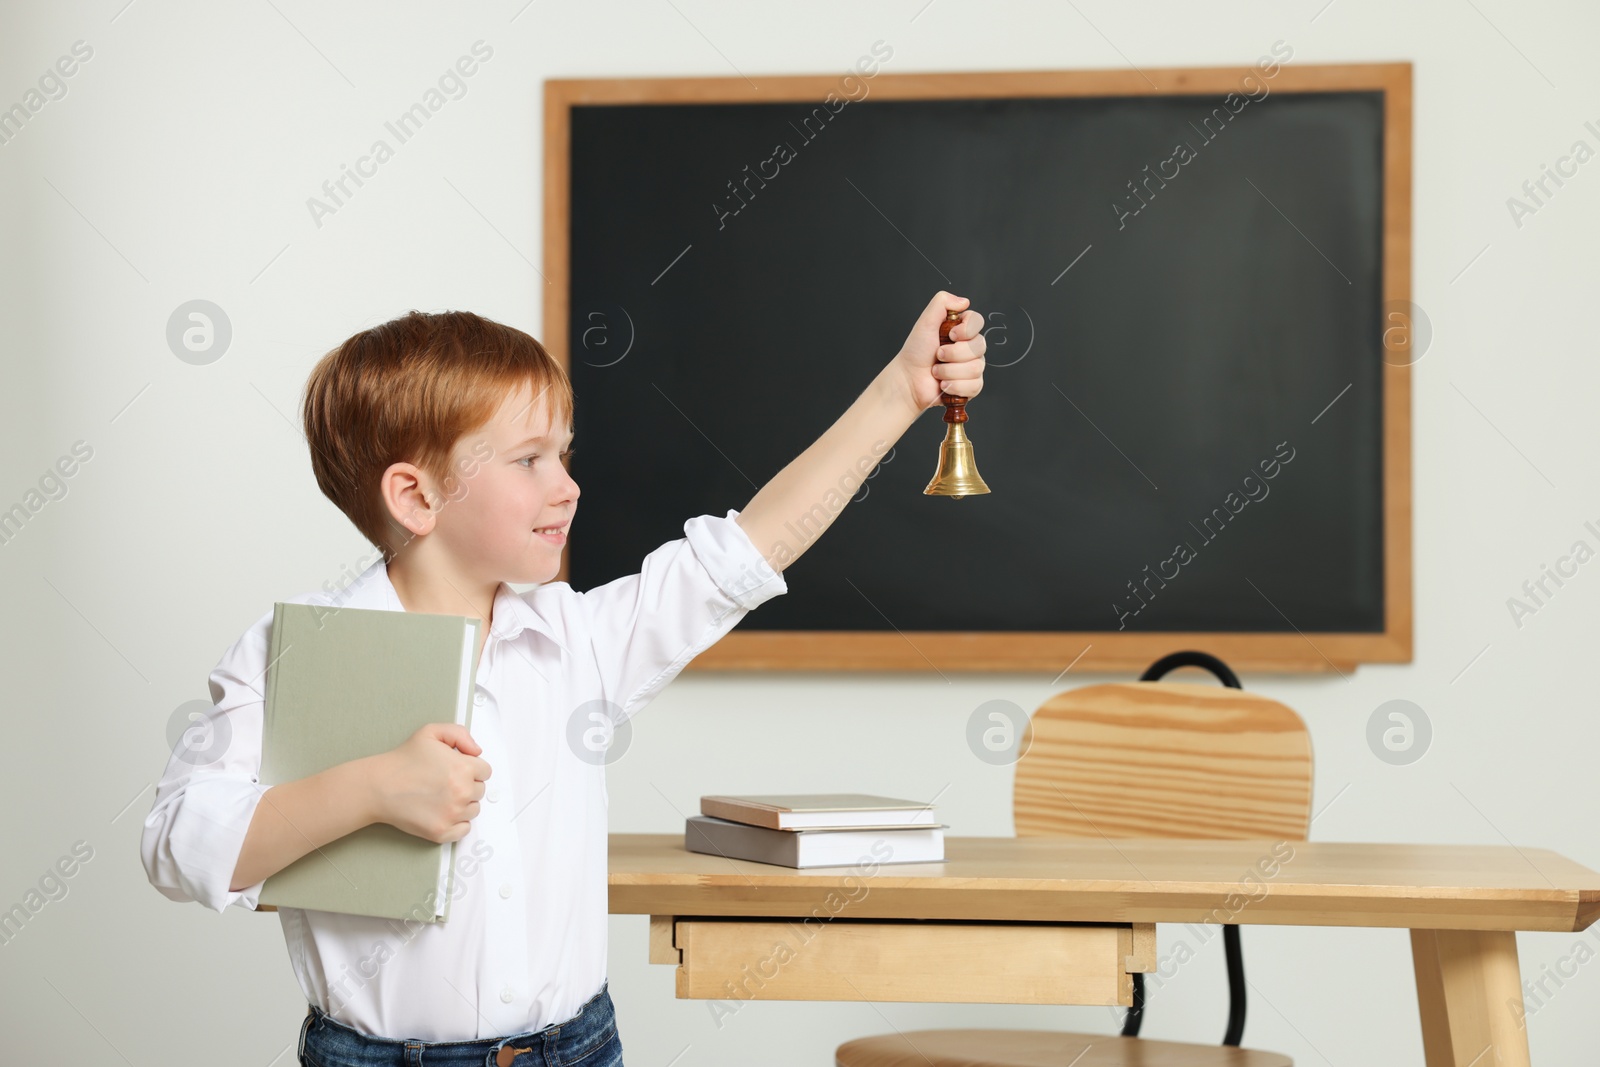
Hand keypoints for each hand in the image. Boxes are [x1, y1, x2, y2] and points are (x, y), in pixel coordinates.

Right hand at [368, 723, 491, 843]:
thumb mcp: (431, 732)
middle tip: (445, 782)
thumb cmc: (403, 761)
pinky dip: (457, 823)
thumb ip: (460, 734)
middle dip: (467, 785)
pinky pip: (464, 830)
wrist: (379, 786)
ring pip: (473, 810)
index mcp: (464, 768)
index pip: (485, 772)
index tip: (458, 770)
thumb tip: (477, 751)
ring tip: (441, 796)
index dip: (472, 769)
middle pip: (480, 791)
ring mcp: (452, 814)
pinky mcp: (441, 831)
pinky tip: (443, 812)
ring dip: (463, 804)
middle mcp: (462, 792)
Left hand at [890, 291, 986, 412]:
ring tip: (936, 371)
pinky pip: (974, 385)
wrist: (908, 380)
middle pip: (980, 346)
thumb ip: (942, 302)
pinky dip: (955, 386)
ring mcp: (972, 367)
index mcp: (962, 330)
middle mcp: (970, 347)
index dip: (966, 330)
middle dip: (954, 353)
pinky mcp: (971, 386)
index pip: (978, 321)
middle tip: (937, 355)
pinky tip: (943, 384)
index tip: (951, 335)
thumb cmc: (916, 352)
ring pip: (976, 367)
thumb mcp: (925, 321)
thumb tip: (965, 301)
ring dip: (950, 371)